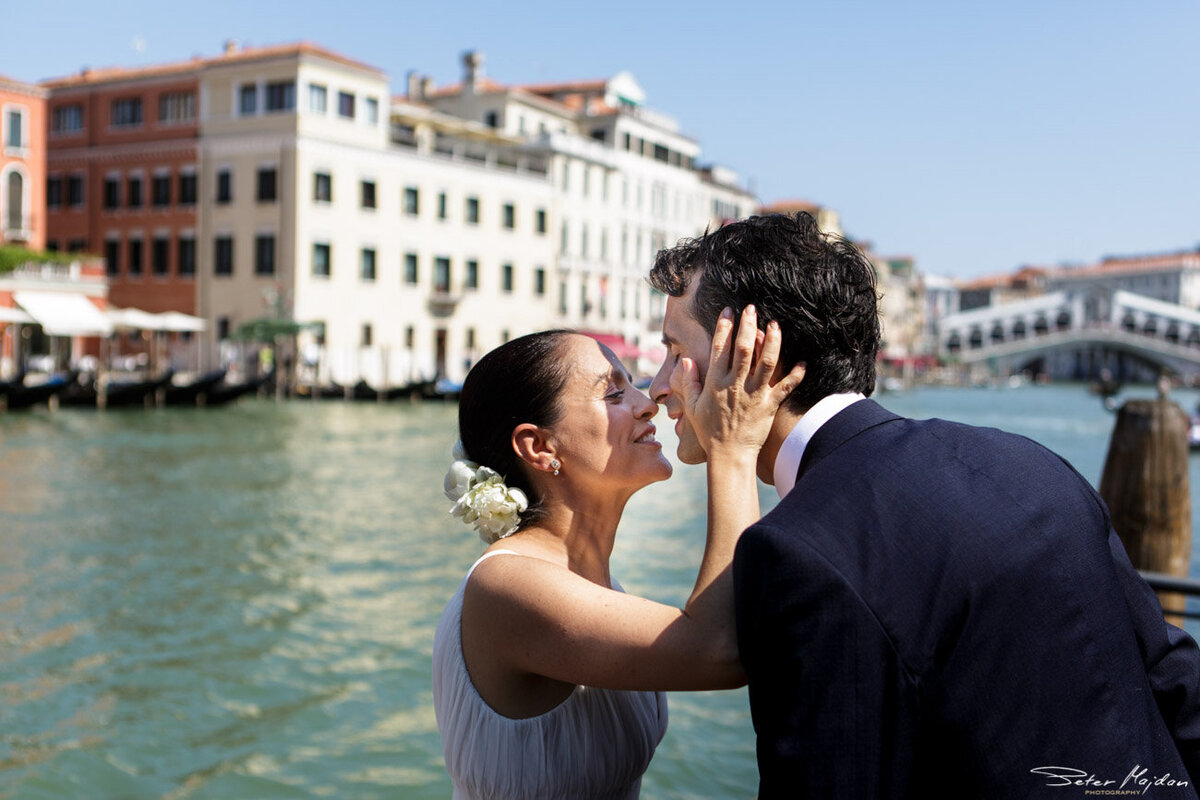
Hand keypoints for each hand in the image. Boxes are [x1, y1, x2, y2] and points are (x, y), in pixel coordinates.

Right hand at [670, 305, 805, 457]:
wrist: (729, 456)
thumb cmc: (709, 432)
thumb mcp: (692, 407)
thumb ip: (689, 382)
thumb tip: (686, 359)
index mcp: (715, 383)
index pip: (719, 348)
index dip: (724, 327)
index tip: (728, 310)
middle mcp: (735, 385)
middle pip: (743, 349)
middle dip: (747, 325)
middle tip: (752, 308)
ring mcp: (754, 395)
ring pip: (766, 362)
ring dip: (772, 341)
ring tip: (775, 324)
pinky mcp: (769, 405)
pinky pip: (785, 387)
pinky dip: (795, 374)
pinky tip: (802, 361)